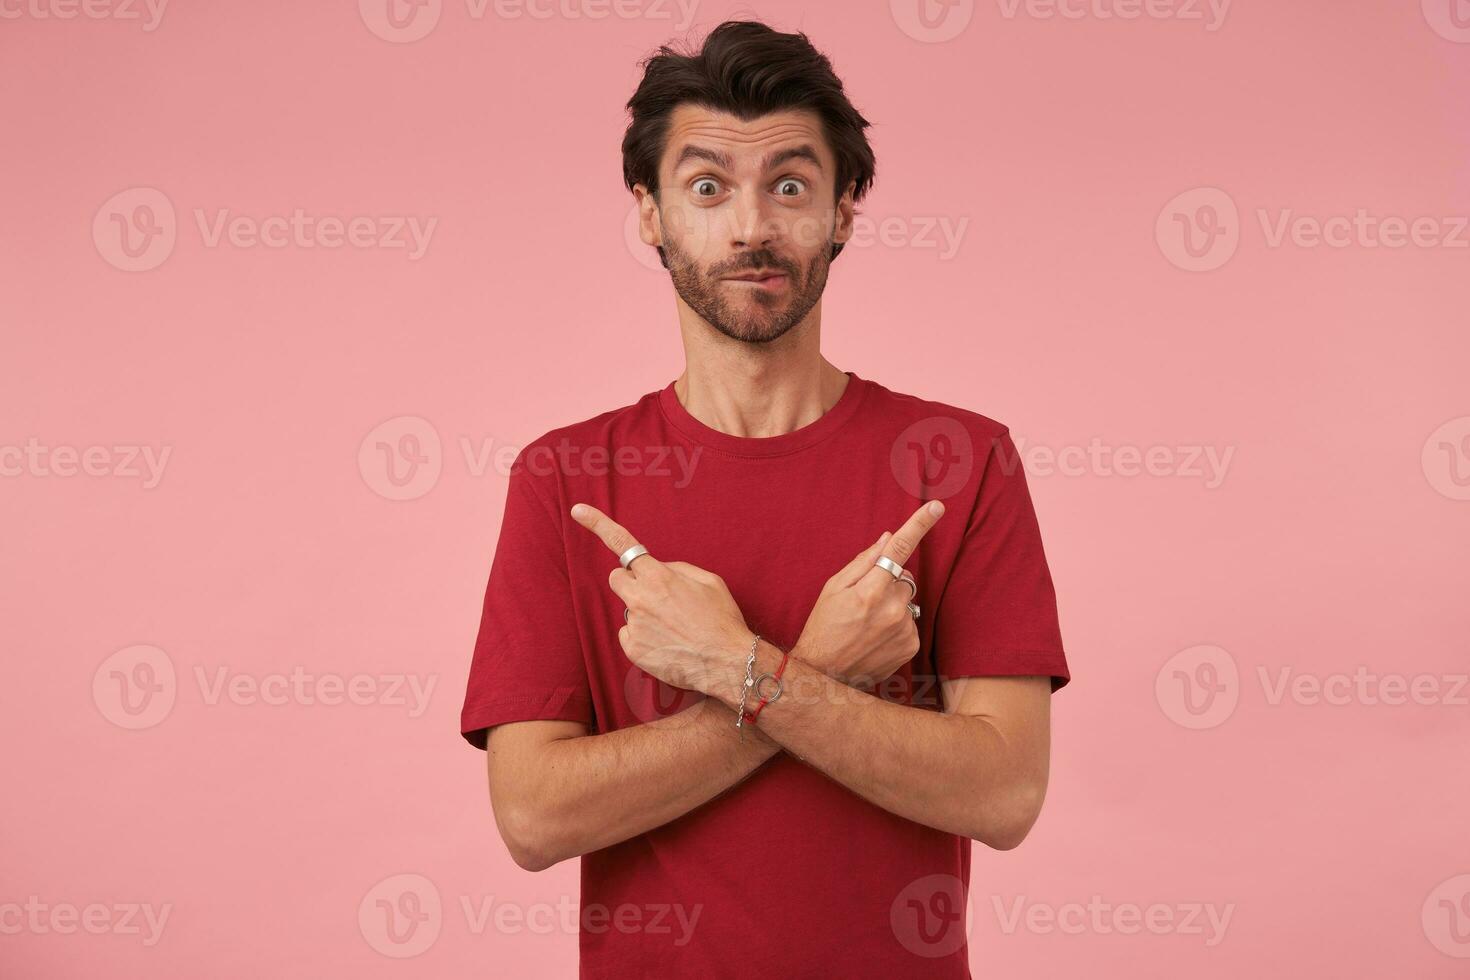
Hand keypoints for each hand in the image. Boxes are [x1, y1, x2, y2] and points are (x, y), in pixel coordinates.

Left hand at [571, 503, 749, 698]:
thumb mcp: (708, 581)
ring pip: (629, 610)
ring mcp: (635, 625)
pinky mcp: (633, 649)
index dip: (598, 524)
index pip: (622, 544)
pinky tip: (666, 643)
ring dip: (644, 613)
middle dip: (631, 582)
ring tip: (673, 627)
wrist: (727, 663)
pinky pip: (629, 635)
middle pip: (617, 579)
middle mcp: (641, 599)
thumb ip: (677, 569)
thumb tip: (659, 569)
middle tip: (655, 594)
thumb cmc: (721, 620)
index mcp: (659, 577)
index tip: (577, 511)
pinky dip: (643, 637)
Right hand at [792, 500, 944, 688]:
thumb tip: (887, 539)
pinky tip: (877, 636)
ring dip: (892, 604)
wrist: (825, 675)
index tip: (937, 506)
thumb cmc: (823, 627)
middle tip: (862, 601)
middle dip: (888, 581)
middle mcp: (892, 609)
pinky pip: (910, 621)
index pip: (899, 549)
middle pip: (903, 576)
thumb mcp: (833, 588)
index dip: (919, 525)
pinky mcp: (911, 645)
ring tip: (867, 623)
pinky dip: (897, 624)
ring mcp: (904, 629)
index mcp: (869, 591)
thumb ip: (862, 562)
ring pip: (907, 599)